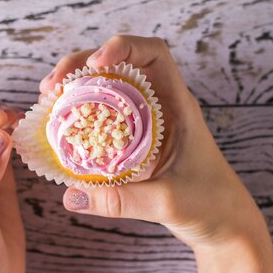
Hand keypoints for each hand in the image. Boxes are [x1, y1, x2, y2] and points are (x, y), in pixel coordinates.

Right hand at [39, 35, 264, 247]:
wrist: (225, 226)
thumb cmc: (210, 206)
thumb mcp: (167, 202)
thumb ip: (122, 200)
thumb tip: (70, 197)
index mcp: (178, 105)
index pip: (154, 53)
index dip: (122, 47)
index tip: (94, 64)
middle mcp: (160, 107)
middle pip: (118, 66)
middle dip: (81, 66)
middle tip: (50, 87)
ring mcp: (146, 124)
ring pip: (107, 89)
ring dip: (76, 88)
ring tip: (48, 101)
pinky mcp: (135, 143)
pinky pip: (103, 118)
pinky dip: (81, 115)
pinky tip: (61, 128)